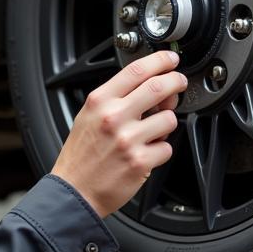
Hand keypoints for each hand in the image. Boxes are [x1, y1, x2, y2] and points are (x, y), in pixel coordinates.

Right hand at [51, 50, 186, 218]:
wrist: (74, 191)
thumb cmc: (81, 155)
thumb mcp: (88, 116)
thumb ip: (115, 98)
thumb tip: (149, 85)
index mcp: (99, 101)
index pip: (136, 70)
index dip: (160, 60)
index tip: (170, 60)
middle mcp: (113, 117)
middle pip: (159, 87)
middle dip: (176, 82)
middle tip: (178, 84)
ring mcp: (127, 139)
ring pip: (169, 119)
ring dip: (166, 124)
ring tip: (152, 132)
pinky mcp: (140, 161)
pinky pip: (167, 147)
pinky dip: (161, 150)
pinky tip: (146, 153)